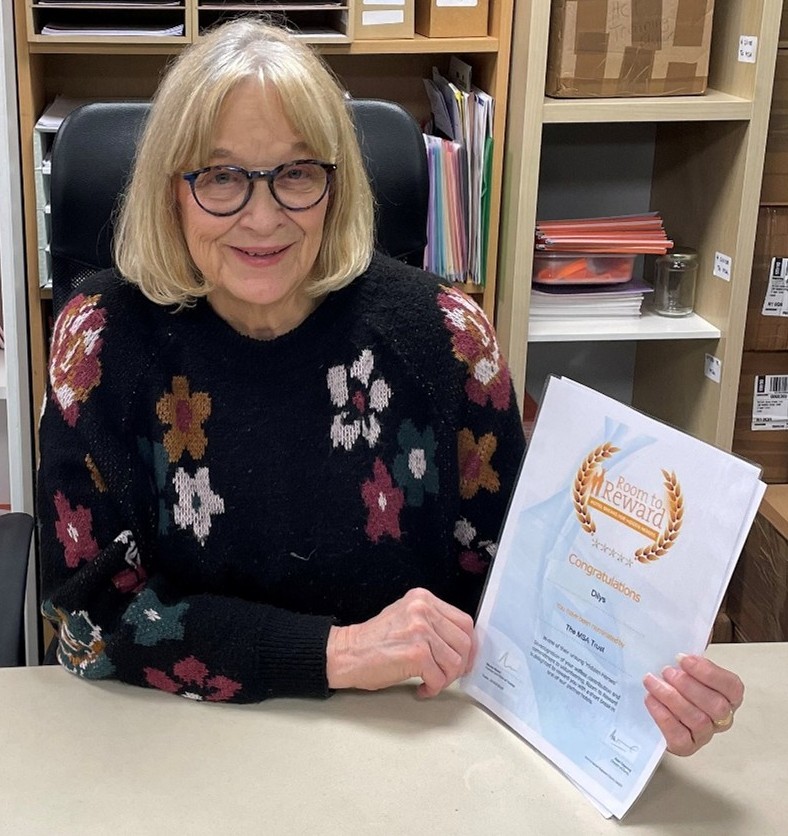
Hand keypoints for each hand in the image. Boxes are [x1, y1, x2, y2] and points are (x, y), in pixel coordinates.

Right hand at [326, 587, 474, 697]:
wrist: (347, 653)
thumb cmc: (374, 641)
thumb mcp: (406, 617)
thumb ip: (432, 622)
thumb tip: (460, 643)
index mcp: (423, 598)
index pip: (464, 621)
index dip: (469, 645)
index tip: (465, 658)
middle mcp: (423, 609)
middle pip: (464, 641)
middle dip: (460, 664)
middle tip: (449, 675)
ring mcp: (420, 630)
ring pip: (455, 661)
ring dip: (446, 678)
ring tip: (432, 682)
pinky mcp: (416, 654)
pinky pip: (439, 677)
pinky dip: (434, 688)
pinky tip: (422, 688)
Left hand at [643, 653, 743, 755]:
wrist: (653, 705)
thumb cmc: (674, 681)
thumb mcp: (684, 662)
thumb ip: (693, 648)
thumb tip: (701, 628)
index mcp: (728, 695)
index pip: (732, 687)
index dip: (708, 672)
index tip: (682, 658)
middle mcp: (721, 717)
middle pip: (716, 706)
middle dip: (688, 686)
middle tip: (666, 670)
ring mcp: (704, 734)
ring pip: (697, 720)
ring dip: (671, 698)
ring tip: (651, 681)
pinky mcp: (685, 747)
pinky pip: (679, 736)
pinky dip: (663, 716)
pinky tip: (650, 700)